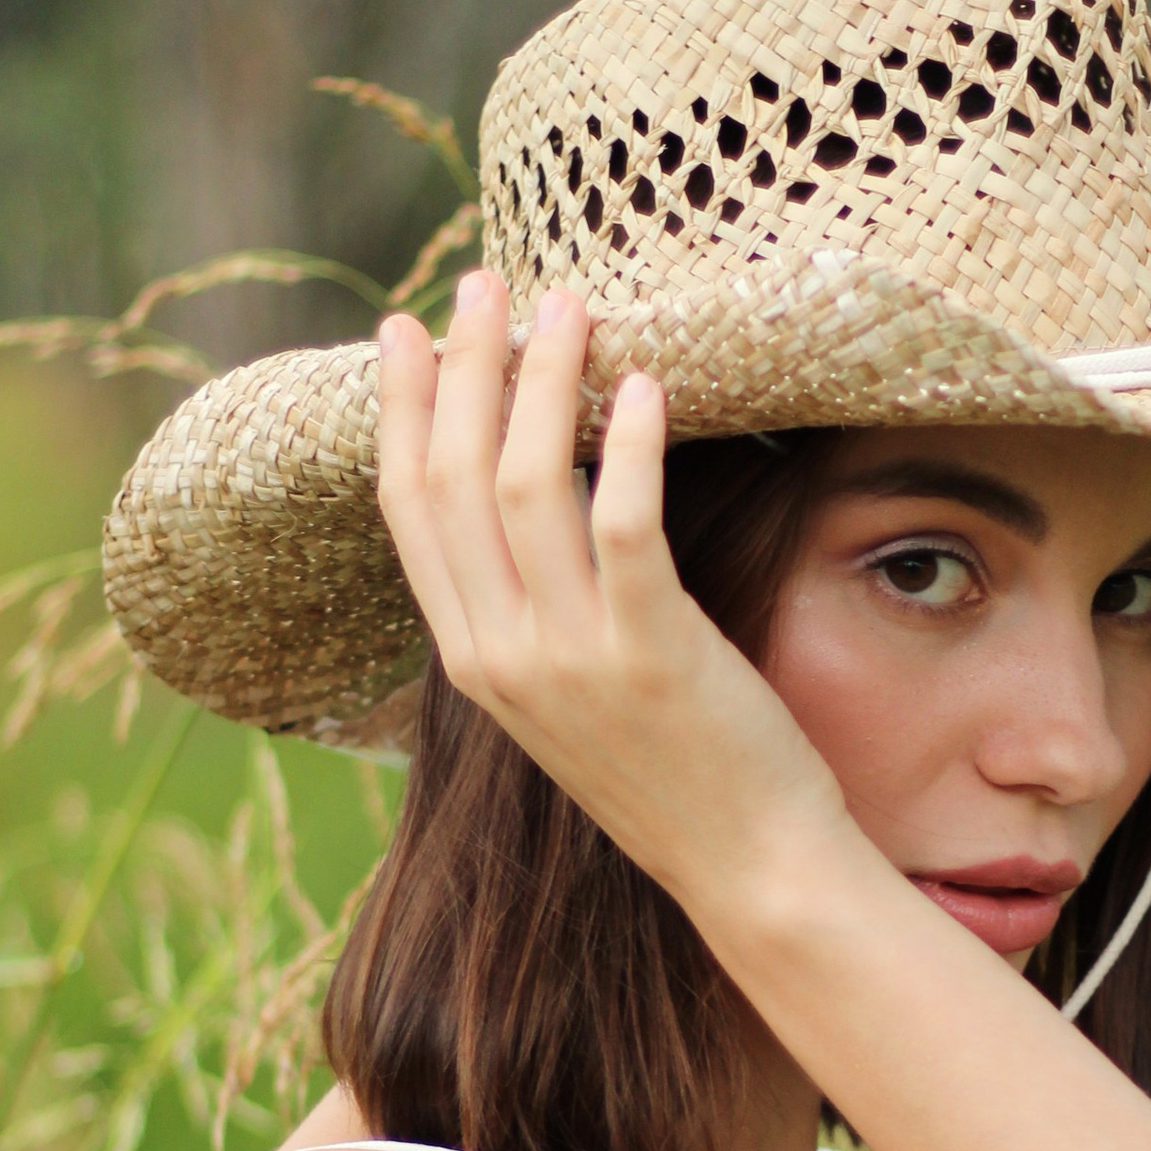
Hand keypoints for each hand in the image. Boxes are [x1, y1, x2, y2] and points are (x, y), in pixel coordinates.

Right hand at [374, 272, 846, 906]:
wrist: (748, 865)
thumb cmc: (675, 770)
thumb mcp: (572, 694)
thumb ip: (535, 610)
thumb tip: (531, 498)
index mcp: (472, 661)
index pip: (408, 513)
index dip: (402, 415)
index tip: (404, 334)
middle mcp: (503, 656)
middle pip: (455, 482)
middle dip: (465, 369)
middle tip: (484, 285)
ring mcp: (572, 658)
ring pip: (527, 488)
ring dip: (545, 383)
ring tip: (568, 307)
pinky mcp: (652, 652)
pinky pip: (624, 525)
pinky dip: (631, 446)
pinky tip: (645, 384)